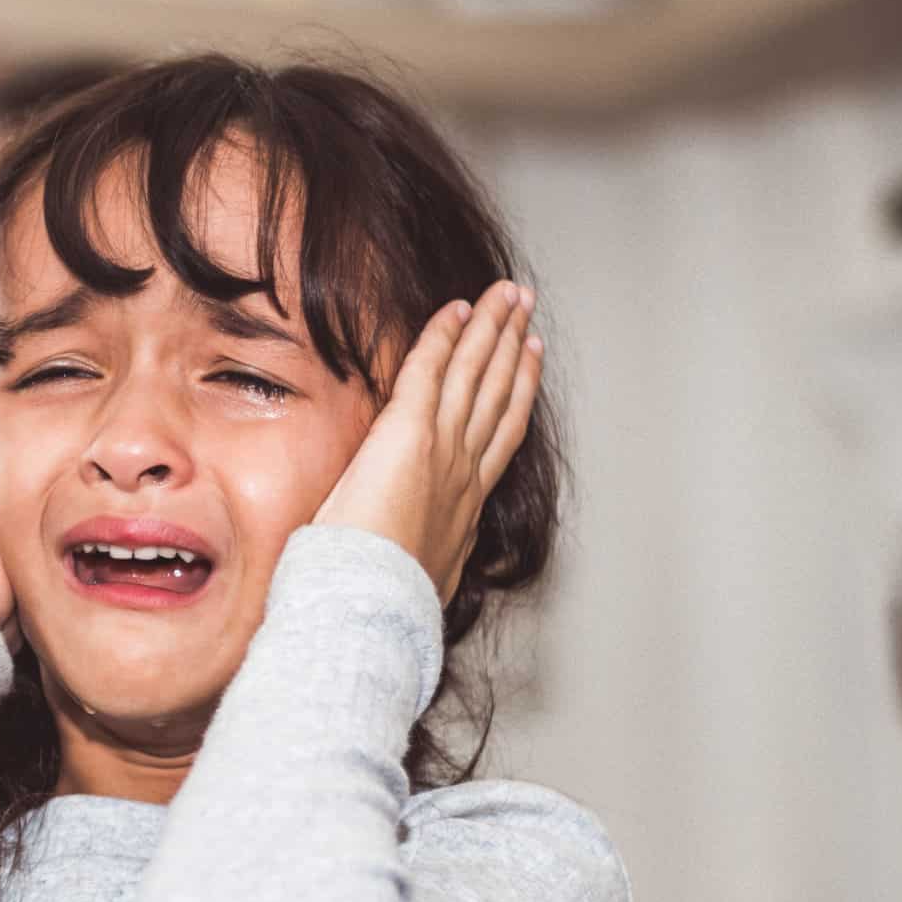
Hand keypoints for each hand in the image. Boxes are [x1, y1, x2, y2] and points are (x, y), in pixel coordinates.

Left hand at [312, 280, 540, 603]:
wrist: (373, 604)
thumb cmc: (383, 599)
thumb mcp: (422, 576)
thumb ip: (432, 557)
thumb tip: (432, 564)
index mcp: (465, 504)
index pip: (499, 435)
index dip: (517, 394)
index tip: (528, 363)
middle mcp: (463, 470)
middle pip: (497, 394)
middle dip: (514, 349)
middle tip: (527, 313)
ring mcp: (441, 448)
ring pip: (474, 374)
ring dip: (491, 329)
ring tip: (507, 297)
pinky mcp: (408, 432)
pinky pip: (428, 370)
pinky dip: (443, 336)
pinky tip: (456, 308)